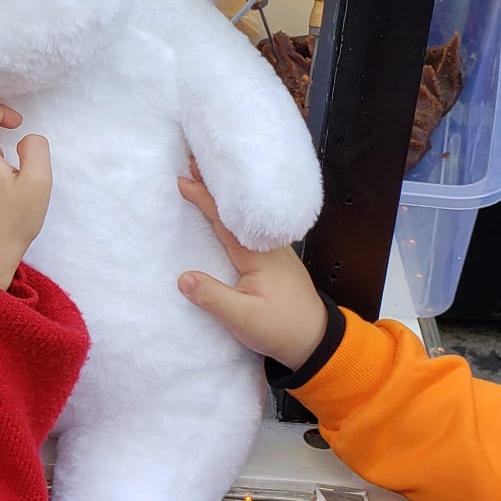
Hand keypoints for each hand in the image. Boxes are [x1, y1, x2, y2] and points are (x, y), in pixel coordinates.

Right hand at [178, 172, 327, 372]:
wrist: (317, 340)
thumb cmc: (281, 328)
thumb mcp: (242, 319)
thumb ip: (212, 297)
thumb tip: (183, 277)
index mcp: (258, 256)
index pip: (226, 221)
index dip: (204, 200)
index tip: (183, 181)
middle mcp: (269, 246)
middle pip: (239, 209)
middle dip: (215, 185)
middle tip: (195, 161)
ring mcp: (276, 250)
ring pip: (247, 216)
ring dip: (226, 197)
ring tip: (207, 179)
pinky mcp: (277, 259)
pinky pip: (253, 227)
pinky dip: (238, 213)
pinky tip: (231, 212)